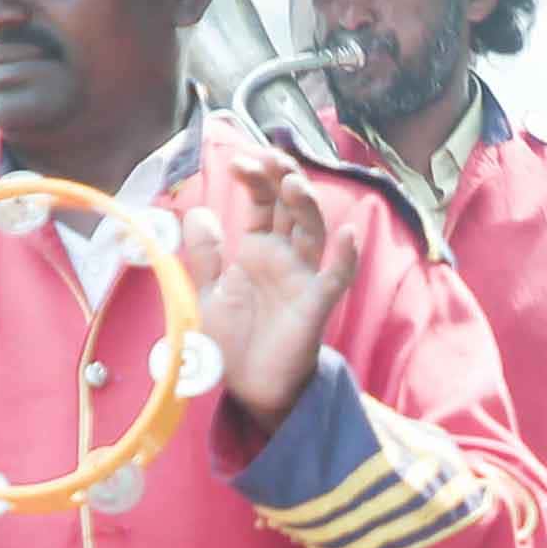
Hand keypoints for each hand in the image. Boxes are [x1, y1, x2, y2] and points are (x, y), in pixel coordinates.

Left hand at [193, 121, 369, 427]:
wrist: (249, 388)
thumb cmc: (232, 341)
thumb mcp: (206, 293)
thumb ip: (204, 255)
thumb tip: (198, 211)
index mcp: (258, 249)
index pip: (263, 202)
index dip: (256, 178)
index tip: (240, 160)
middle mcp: (284, 256)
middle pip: (291, 206)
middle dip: (281, 179)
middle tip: (268, 158)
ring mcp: (303, 277)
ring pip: (313, 231)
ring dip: (306, 206)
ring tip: (292, 183)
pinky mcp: (315, 304)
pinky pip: (336, 277)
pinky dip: (345, 257)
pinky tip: (348, 235)